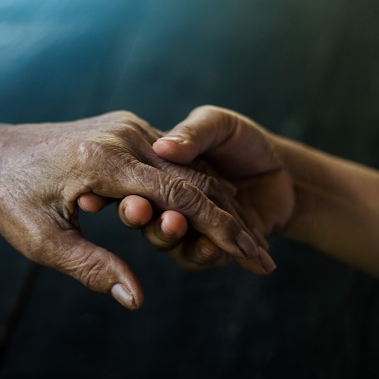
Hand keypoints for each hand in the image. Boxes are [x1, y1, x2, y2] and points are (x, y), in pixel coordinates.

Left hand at [0, 111, 262, 308]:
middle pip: (195, 180)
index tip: (252, 259)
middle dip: (232, 222)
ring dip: (220, 204)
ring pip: (189, 167)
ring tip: (248, 240)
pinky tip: (215, 210)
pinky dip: (198, 186)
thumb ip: (92, 267)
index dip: (220, 230)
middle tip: (262, 259)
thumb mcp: (42, 241)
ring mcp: (126, 127)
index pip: (180, 197)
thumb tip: (137, 299)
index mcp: (104, 161)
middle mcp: (123, 135)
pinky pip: (172, 159)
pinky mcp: (124, 130)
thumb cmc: (9, 200)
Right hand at [114, 106, 293, 270]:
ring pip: (167, 238)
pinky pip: (199, 255)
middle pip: (146, 213)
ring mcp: (188, 228)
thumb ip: (193, 132)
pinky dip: (205, 251)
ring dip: (168, 233)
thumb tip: (165, 147)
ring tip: (175, 224)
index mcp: (159, 171)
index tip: (95, 197)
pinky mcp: (211, 247)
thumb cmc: (245, 141)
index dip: (118, 189)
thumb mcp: (218, 124)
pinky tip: (214, 245)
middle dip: (139, 213)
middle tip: (136, 209)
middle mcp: (167, 202)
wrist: (283, 172)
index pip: (135, 184)